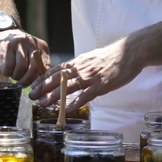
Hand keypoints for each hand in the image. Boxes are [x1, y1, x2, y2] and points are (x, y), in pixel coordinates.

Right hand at [0, 29, 49, 86]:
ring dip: (16, 76)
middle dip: (27, 80)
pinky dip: (7, 72)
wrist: (1, 32)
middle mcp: (31, 43)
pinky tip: (6, 71)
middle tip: (21, 84)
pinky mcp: (7, 46)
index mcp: (41, 46)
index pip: (45, 65)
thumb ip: (38, 64)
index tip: (34, 85)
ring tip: (13, 76)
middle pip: (33, 67)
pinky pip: (9, 64)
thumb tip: (41, 80)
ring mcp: (19, 44)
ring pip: (21, 67)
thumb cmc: (18, 47)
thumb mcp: (31, 52)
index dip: (40, 78)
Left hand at [28, 37, 142, 112]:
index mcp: (78, 62)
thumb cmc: (111, 56)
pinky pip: (85, 96)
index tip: (33, 85)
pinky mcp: (101, 85)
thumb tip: (70, 73)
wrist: (129, 52)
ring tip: (43, 104)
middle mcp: (80, 68)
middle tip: (31, 96)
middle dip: (42, 88)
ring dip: (54, 96)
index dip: (43, 78)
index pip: (55, 70)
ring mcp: (90, 77)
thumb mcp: (91, 58)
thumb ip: (80, 66)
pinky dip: (75, 103)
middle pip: (57, 78)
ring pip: (68, 87)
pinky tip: (67, 110)